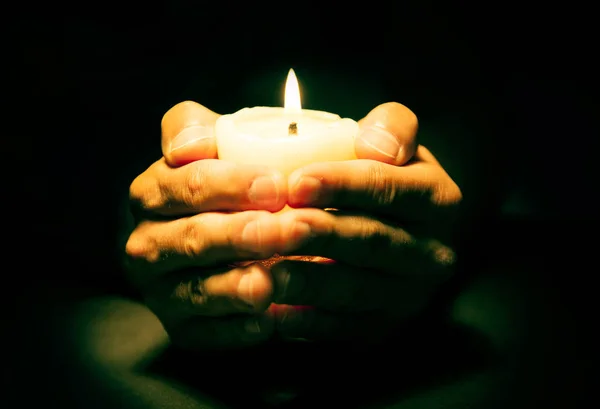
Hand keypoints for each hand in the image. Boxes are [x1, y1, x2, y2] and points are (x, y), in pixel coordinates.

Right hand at [122, 102, 311, 349]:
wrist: (223, 240)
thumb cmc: (224, 185)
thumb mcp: (207, 145)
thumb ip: (193, 128)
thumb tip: (190, 144)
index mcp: (152, 194)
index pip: (184, 186)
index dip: (230, 185)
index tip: (277, 185)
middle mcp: (149, 245)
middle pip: (192, 239)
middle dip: (239, 236)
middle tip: (287, 231)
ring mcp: (163, 290)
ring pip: (195, 290)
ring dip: (236, 286)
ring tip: (271, 281)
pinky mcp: (183, 328)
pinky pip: (205, 334)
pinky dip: (234, 330)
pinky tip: (267, 321)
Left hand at [270, 102, 461, 342]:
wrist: (394, 231)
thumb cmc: (381, 177)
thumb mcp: (396, 142)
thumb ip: (393, 127)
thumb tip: (375, 145)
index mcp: (437, 198)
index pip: (391, 189)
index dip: (343, 185)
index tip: (296, 182)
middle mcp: (432, 252)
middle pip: (372, 242)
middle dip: (320, 235)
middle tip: (273, 228)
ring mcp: (408, 295)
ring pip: (355, 290)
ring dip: (307, 282)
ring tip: (264, 272)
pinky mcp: (381, 326)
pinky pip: (343, 328)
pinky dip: (306, 322)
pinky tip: (272, 312)